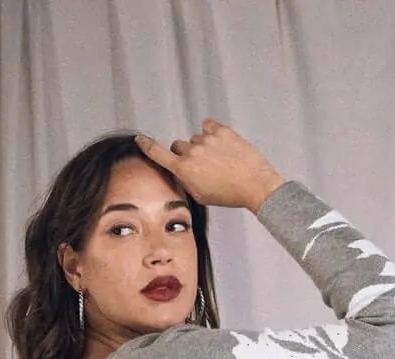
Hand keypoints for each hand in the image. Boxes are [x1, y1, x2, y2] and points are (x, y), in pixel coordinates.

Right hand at [133, 119, 283, 211]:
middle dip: (185, 153)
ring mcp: (206, 139)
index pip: (158, 154)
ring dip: (203, 145)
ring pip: (196, 138)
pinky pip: (208, 126)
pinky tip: (223, 146)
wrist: (255, 184)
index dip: (147, 146)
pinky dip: (212, 133)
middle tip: (202, 164)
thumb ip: (187, 181)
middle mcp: (192, 152)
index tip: (140, 139)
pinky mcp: (220, 130)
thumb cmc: (229, 194)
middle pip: (178, 146)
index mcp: (184, 170)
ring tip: (220, 160)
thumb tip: (181, 171)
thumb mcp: (201, 196)